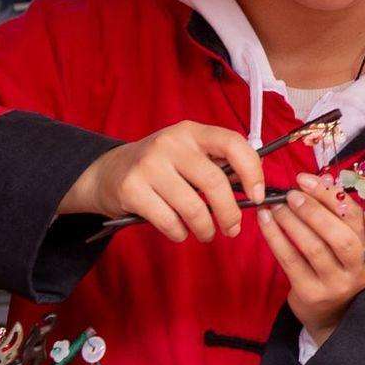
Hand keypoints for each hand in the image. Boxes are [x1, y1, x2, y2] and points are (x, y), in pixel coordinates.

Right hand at [60, 122, 263, 242]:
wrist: (107, 172)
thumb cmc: (159, 167)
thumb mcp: (186, 153)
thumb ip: (215, 164)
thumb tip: (253, 188)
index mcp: (191, 131)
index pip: (232, 143)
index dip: (252, 170)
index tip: (257, 195)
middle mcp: (170, 142)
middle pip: (214, 182)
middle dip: (229, 213)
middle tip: (232, 228)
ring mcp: (149, 165)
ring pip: (193, 208)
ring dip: (205, 228)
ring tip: (206, 233)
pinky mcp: (131, 188)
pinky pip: (169, 221)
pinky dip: (179, 233)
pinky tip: (178, 231)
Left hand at [256, 171, 364, 343]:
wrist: (329, 314)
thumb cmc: (336, 267)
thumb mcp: (345, 243)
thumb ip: (337, 215)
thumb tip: (320, 179)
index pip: (354, 216)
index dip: (329, 194)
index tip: (305, 179)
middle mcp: (358, 269)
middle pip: (340, 235)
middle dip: (312, 210)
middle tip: (290, 195)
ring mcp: (335, 284)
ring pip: (313, 247)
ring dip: (290, 221)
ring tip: (274, 206)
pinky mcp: (311, 294)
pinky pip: (290, 260)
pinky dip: (275, 237)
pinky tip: (265, 221)